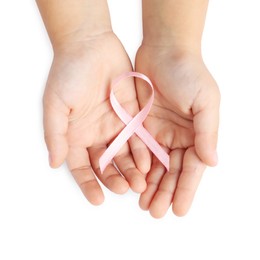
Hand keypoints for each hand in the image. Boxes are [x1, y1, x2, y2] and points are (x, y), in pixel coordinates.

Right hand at [43, 32, 149, 204]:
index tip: (97, 200)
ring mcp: (115, 126)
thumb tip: (54, 162)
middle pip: (106, 165)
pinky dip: (142, 151)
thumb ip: (56, 134)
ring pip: (124, 155)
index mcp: (76, 136)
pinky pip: (138, 138)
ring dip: (132, 170)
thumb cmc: (68, 73)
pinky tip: (148, 163)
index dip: (88, 184)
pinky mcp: (132, 116)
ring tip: (140, 183)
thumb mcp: (56, 105)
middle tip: (125, 190)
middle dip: (115, 179)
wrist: (91, 46)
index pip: (82, 168)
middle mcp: (96, 135)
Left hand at [135, 45, 219, 216]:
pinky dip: (136, 168)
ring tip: (143, 204)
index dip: (186, 190)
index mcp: (196, 134)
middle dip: (165, 192)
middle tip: (156, 212)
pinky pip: (138, 151)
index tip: (179, 209)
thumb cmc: (188, 73)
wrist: (164, 51)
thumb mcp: (205, 101)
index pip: (191, 169)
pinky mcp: (140, 126)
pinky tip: (132, 182)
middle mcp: (177, 137)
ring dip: (150, 185)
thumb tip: (212, 162)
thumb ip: (207, 133)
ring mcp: (157, 133)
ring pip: (154, 166)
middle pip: (171, 171)